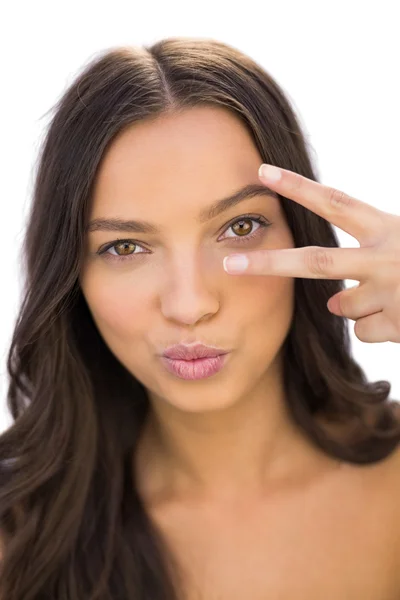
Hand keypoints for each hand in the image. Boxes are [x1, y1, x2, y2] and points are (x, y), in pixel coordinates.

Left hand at [223, 164, 399, 342]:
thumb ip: (368, 258)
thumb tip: (330, 302)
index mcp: (387, 228)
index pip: (335, 203)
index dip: (298, 187)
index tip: (264, 173)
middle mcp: (384, 257)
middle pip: (314, 262)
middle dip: (269, 264)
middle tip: (230, 264)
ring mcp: (390, 291)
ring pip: (340, 306)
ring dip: (355, 305)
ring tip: (393, 297)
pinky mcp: (397, 324)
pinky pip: (364, 331)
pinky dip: (377, 327)